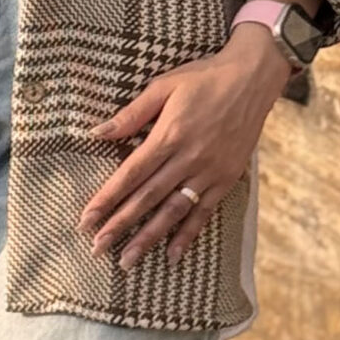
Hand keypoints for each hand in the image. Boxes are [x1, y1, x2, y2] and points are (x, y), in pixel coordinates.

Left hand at [79, 26, 295, 269]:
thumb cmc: (203, 78)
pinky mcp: (226, 179)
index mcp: (168, 135)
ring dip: (149, 238)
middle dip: (120, 226)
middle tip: (97, 249)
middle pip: (147, 198)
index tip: (86, 220)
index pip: (130, 174)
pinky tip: (172, 256)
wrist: (253, 78)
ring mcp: (209, 172)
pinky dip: (188, 235)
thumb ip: (131, 114)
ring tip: (128, 262)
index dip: (106, 199)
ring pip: (173, 211)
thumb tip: (96, 132)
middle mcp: (188, 158)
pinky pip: (204, 212)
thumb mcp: (163, 86)